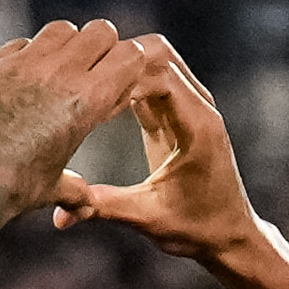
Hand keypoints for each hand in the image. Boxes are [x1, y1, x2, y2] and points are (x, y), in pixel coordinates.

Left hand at [0, 20, 163, 223]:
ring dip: (63, 47)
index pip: (130, 55)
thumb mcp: (51, 190)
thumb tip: (84, 205)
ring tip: (52, 78)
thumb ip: (74, 191)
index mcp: (87, 101)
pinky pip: (19, 45)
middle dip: (99, 49)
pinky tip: (15, 87)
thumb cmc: (12, 189)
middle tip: (85, 78)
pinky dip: (25, 58)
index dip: (125, 69)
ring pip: (60, 30)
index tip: (111, 93)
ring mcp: (23, 62)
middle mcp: (60, 73)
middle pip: (100, 31)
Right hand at [48, 42, 261, 260]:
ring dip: (120, 65)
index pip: (161, 74)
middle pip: (159, 53)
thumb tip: (59, 214)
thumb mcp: (149, 219)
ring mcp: (191, 107)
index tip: (88, 89)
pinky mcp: (178, 114)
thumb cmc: (197, 229)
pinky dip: (124, 82)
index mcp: (199, 126)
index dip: (122, 74)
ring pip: (154, 61)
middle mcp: (200, 108)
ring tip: (82, 81)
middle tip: (79, 74)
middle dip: (119, 56)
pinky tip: (95, 95)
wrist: (229, 235)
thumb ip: (106, 207)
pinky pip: (150, 82)